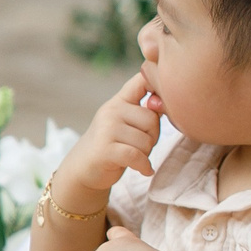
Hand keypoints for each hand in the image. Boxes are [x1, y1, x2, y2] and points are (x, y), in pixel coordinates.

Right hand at [54, 70, 161, 200]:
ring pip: (146, 140)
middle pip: (152, 120)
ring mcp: (106, 129)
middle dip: (152, 137)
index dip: (157, 82)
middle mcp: (112, 111)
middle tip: (139, 146)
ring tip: (133, 156)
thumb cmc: (113, 145)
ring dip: (145, 153)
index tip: (164, 93)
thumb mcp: (126, 123)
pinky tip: (145, 170)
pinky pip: (136, 156)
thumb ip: (146, 112)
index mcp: (119, 101)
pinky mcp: (105, 149)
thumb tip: (167, 104)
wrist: (83, 169)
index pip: (141, 81)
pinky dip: (144, 166)